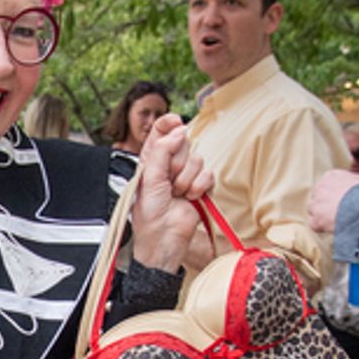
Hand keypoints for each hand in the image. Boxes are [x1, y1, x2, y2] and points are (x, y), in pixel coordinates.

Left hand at [129, 115, 215, 270]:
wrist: (163, 239)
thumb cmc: (149, 214)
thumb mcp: (149, 178)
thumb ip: (162, 151)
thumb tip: (178, 131)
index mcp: (151, 160)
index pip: (161, 132)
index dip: (168, 124)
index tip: (175, 120)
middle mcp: (168, 166)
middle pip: (183, 144)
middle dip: (177, 162)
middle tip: (168, 180)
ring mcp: (185, 176)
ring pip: (197, 159)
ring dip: (187, 178)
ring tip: (177, 194)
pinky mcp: (200, 188)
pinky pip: (208, 175)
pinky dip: (200, 186)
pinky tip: (191, 197)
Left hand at [308, 168, 358, 233]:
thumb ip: (356, 182)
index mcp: (332, 176)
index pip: (327, 185)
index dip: (334, 194)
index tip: (341, 200)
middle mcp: (320, 188)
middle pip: (318, 197)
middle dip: (326, 204)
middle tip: (338, 212)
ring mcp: (316, 204)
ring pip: (313, 210)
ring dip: (322, 216)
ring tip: (336, 221)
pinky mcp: (316, 219)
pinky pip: (315, 225)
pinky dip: (323, 228)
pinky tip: (334, 228)